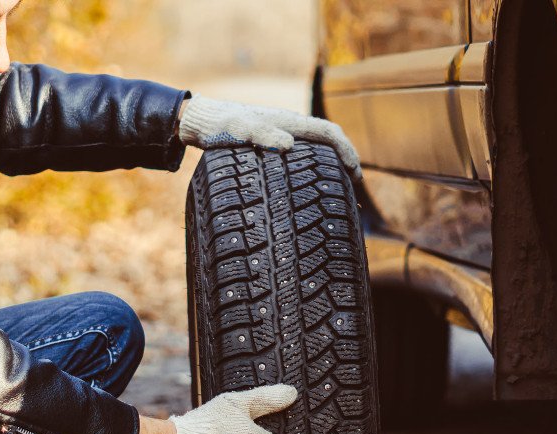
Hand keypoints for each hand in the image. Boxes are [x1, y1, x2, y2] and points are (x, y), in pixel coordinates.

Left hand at [177, 95, 361, 179]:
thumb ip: (261, 134)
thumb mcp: (238, 131)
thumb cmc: (218, 126)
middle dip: (346, 159)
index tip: (356, 174)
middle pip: (329, 140)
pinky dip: (314, 169)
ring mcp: (282, 136)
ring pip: (317, 148)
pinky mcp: (273, 145)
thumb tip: (288, 145)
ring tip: (339, 189)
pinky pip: (302, 156)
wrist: (201, 121)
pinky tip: (309, 186)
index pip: (329, 133)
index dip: (347, 151)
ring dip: (332, 165)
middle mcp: (290, 127)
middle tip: (355, 186)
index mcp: (289, 122)